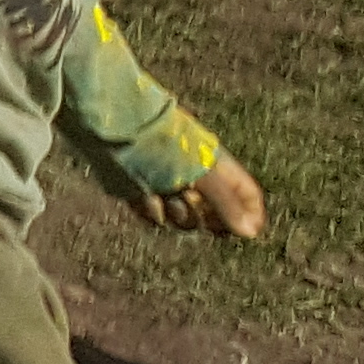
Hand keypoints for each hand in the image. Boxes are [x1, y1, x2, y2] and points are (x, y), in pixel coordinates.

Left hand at [129, 146, 266, 240]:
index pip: (246, 195)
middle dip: (206, 218)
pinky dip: (153, 211)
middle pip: (215, 214)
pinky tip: (145, 197)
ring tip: (168, 198)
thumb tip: (250, 233)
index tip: (244, 233)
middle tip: (195, 208)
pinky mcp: (142, 191)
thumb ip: (227, 203)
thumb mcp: (201, 173)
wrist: (112, 130)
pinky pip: (156, 215)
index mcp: (216, 165)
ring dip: (178, 214)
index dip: (249, 214)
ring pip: (185, 218)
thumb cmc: (162, 144)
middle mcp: (195, 176)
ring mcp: (168, 184)